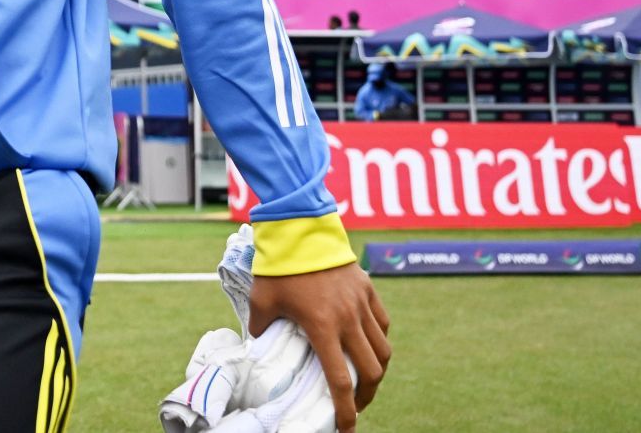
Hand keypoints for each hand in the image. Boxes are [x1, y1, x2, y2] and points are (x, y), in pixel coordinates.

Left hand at [248, 261, 389, 432]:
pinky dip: (379, 340)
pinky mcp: (368, 289)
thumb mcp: (262, 300)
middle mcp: (348, 319)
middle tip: (355, 405)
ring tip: (365, 380)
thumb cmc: (278, 265)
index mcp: (322, 327)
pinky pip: (381, 324)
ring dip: (376, 371)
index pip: (340, 381)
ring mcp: (362, 304)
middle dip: (367, 396)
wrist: (300, 227)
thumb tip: (258, 343)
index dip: (346, 411)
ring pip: (382, 350)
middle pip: (371, 372)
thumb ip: (261, 327)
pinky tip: (368, 346)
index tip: (346, 428)